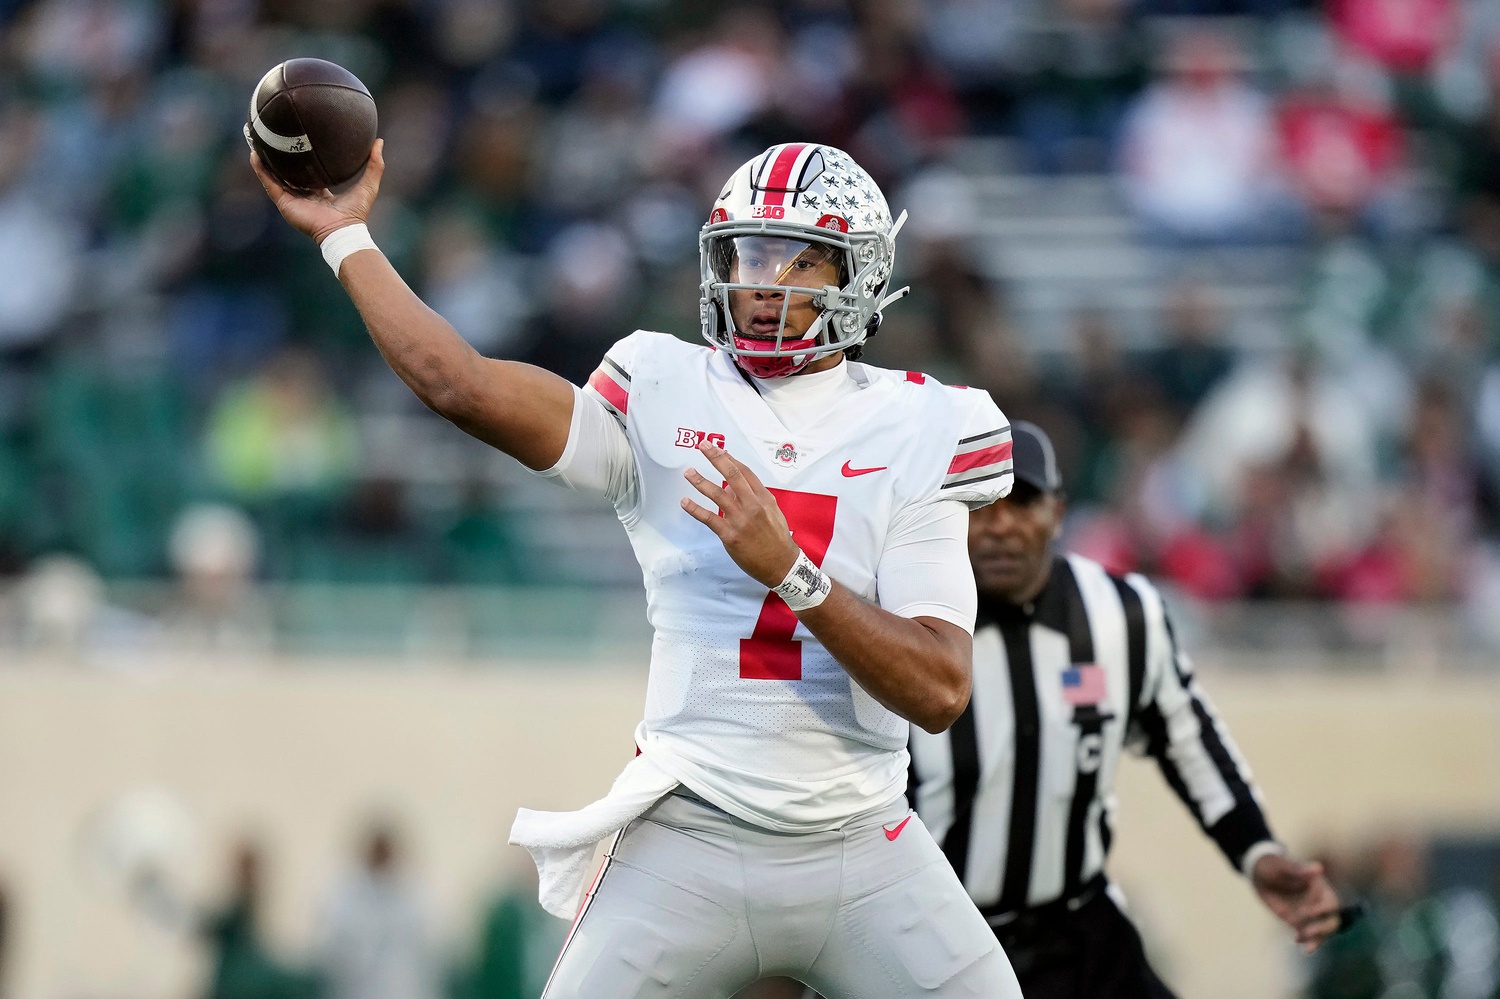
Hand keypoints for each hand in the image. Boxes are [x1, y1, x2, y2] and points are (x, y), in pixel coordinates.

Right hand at [250, 138, 384, 244]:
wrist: (343, 231)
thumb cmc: (356, 213)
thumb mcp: (368, 184)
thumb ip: (374, 164)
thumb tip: (379, 141)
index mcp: (319, 192)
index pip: (307, 172)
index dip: (302, 158)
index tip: (298, 140)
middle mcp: (303, 195)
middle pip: (287, 172)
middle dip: (279, 156)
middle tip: (272, 135)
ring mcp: (292, 199)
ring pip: (274, 176)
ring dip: (264, 159)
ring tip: (256, 139)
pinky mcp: (284, 203)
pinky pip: (269, 183)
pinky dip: (261, 170)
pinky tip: (254, 154)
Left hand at [681, 442, 800, 588]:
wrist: (781, 564)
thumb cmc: (777, 539)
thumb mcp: (772, 512)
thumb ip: (754, 497)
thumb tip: (731, 487)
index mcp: (764, 498)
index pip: (745, 472)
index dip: (730, 459)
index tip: (718, 449)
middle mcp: (752, 505)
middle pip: (732, 476)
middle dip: (716, 458)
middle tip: (704, 446)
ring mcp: (740, 520)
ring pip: (718, 495)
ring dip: (701, 481)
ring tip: (689, 472)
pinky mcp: (730, 535)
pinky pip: (709, 519)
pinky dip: (695, 509)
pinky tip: (685, 502)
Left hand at [1252, 853, 1341, 953]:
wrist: (1258, 873)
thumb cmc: (1272, 865)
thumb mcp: (1282, 866)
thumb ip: (1299, 870)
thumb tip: (1319, 868)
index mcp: (1320, 886)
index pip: (1330, 902)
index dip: (1322, 909)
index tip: (1308, 912)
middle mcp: (1319, 900)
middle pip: (1332, 919)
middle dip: (1323, 928)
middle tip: (1307, 931)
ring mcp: (1311, 912)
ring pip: (1324, 929)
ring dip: (1318, 938)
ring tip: (1305, 945)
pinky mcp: (1301, 921)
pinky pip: (1310, 934)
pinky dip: (1309, 942)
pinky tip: (1303, 947)